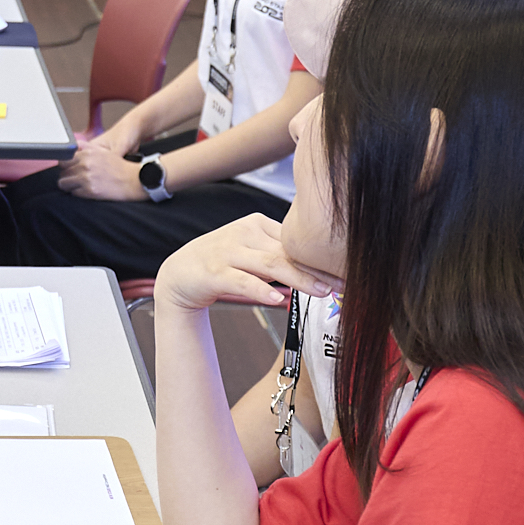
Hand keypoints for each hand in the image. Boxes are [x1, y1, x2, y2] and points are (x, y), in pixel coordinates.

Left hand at [56, 135, 144, 201]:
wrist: (134, 180)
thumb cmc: (120, 167)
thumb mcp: (103, 152)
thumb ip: (86, 149)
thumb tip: (72, 149)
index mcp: (87, 153)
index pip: (63, 159)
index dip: (66, 166)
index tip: (69, 170)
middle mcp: (85, 164)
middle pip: (62, 172)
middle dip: (67, 176)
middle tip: (75, 179)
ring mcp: (86, 177)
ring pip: (64, 184)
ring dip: (70, 186)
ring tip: (79, 186)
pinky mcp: (90, 190)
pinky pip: (74, 193)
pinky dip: (78, 193)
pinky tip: (88, 191)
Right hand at [156, 211, 337, 313]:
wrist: (178, 273)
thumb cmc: (222, 264)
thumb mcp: (253, 253)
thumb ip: (281, 255)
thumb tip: (321, 269)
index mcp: (257, 224)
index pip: (295, 240)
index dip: (321, 256)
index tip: (344, 270)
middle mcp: (243, 233)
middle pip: (287, 251)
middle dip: (317, 269)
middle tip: (342, 283)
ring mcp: (227, 252)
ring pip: (269, 265)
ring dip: (299, 278)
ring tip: (321, 291)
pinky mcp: (213, 273)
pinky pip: (241, 281)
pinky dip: (261, 290)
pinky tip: (277, 300)